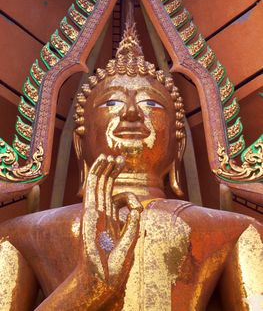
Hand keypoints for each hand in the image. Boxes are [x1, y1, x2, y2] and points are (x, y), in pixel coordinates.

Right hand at [81, 154, 142, 286]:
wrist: (102, 279)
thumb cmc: (115, 266)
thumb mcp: (130, 241)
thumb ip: (133, 224)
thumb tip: (137, 207)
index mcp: (111, 221)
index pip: (116, 199)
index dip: (126, 194)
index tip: (137, 206)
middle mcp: (101, 214)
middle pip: (106, 187)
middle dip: (113, 172)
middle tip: (119, 158)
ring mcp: (94, 212)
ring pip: (98, 184)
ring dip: (104, 169)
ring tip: (110, 155)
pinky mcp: (89, 213)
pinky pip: (93, 189)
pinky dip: (97, 174)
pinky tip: (102, 162)